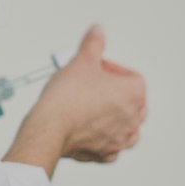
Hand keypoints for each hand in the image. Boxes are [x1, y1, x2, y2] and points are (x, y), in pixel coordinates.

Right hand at [4, 25, 146, 174]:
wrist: (50, 128)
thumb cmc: (68, 98)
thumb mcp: (81, 60)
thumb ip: (94, 43)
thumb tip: (98, 31)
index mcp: (134, 93)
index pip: (131, 76)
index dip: (111, 70)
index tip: (95, 69)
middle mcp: (133, 118)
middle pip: (131, 101)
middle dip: (113, 93)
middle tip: (92, 86)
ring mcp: (121, 139)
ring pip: (124, 125)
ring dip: (112, 117)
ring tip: (91, 108)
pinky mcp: (106, 154)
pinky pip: (110, 145)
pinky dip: (102, 138)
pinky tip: (89, 129)